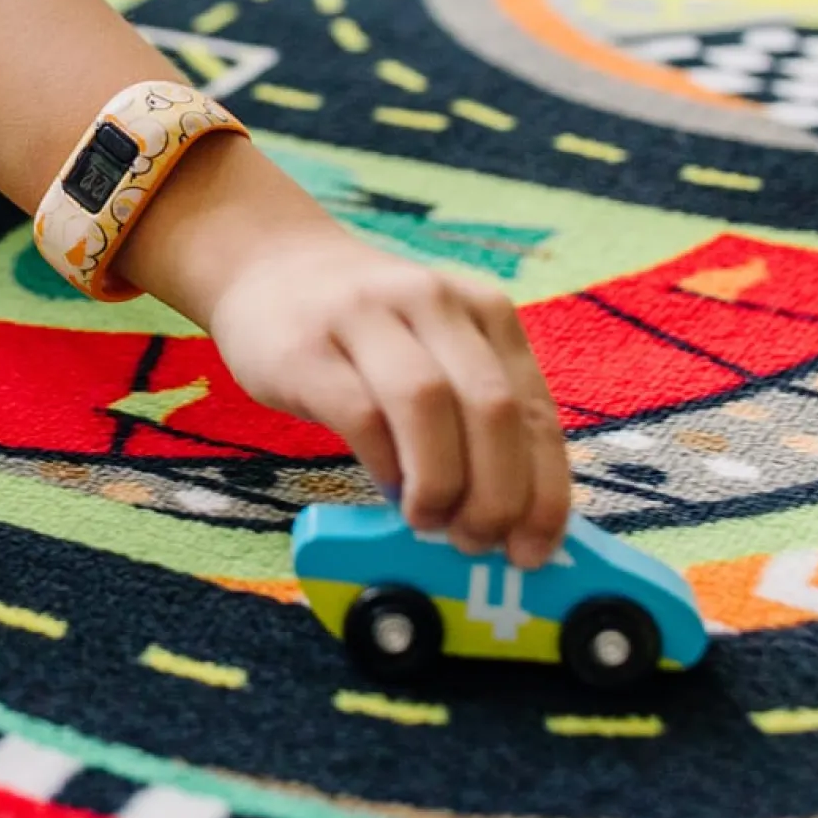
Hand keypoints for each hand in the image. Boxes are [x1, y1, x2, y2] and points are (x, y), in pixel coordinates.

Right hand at [208, 233, 571, 569]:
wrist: (273, 265)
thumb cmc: (369, 332)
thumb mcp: (439, 353)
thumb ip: (476, 418)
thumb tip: (511, 522)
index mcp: (486, 312)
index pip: (535, 412)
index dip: (543, 493)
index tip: (533, 551)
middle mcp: (435, 303)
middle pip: (492, 408)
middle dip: (496, 494)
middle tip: (475, 541)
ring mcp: (368, 317)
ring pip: (429, 404)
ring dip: (440, 482)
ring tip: (428, 519)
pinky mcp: (308, 346)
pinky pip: (360, 413)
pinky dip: (384, 465)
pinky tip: (386, 490)